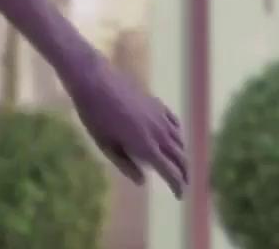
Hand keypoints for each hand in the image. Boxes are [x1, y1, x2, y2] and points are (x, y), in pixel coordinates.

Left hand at [66, 59, 186, 197]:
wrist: (94, 81)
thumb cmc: (94, 115)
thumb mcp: (104, 145)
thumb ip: (125, 164)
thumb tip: (142, 182)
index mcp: (146, 147)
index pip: (171, 173)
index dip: (178, 187)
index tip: (180, 196)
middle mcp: (159, 134)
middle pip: (181, 159)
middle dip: (184, 174)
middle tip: (183, 183)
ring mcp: (160, 117)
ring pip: (181, 141)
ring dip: (182, 155)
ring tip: (178, 163)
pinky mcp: (158, 104)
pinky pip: (175, 123)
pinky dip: (178, 134)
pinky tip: (174, 137)